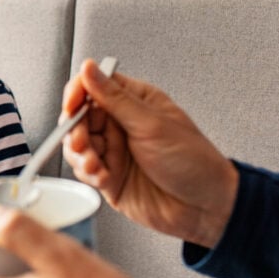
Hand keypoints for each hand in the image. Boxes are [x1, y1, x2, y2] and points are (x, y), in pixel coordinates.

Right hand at [62, 59, 238, 247]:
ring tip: (95, 163)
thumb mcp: (152, 125)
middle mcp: (121, 124)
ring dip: (80, 154)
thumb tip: (90, 69)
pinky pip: (84, 170)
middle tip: (83, 141)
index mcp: (135, 102)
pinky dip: (88, 173)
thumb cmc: (194, 162)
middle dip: (75, 129)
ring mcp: (114, 151)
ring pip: (77, 144)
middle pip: (79, 116)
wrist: (205, 208)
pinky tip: (103, 177)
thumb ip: (115, 98)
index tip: (72, 105)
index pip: (94, 86)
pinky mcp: (109, 176)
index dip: (78, 93)